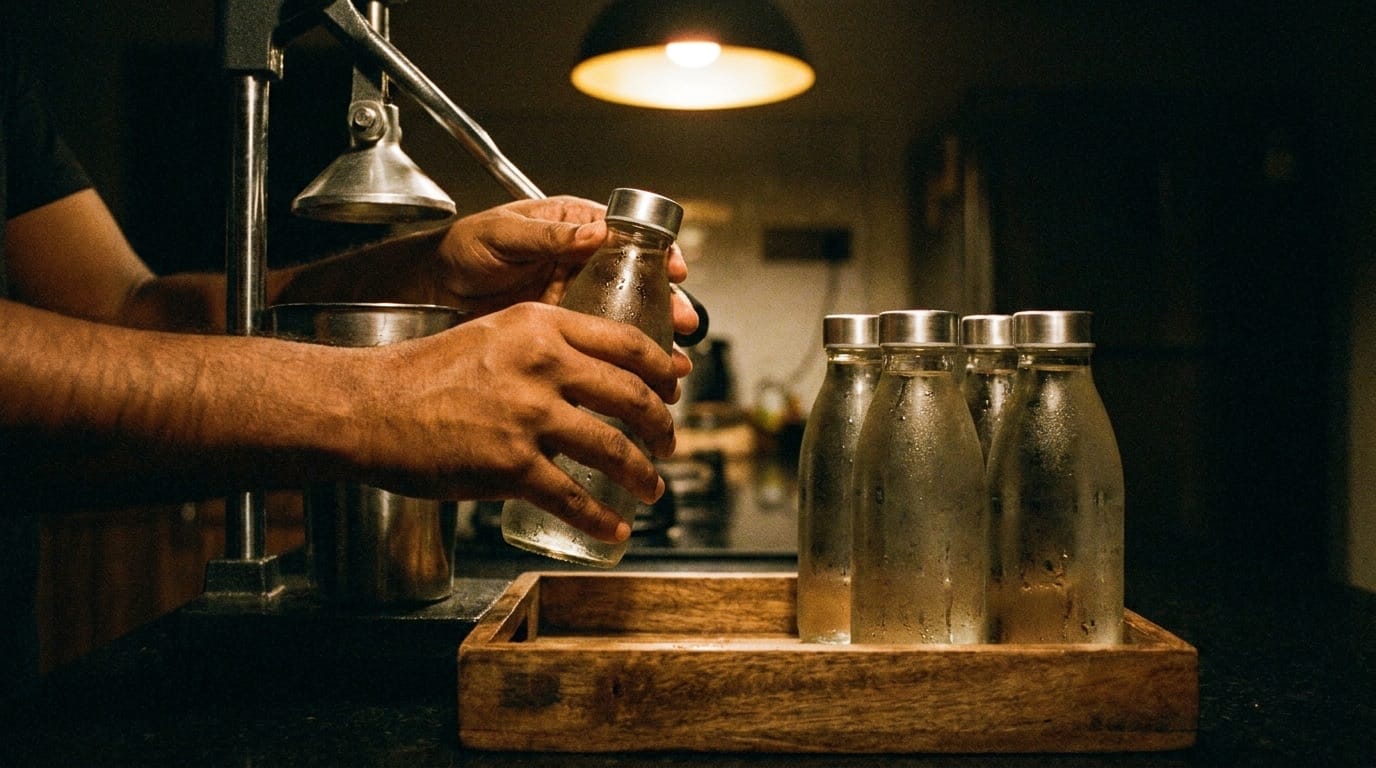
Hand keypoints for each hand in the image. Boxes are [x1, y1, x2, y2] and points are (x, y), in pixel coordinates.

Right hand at [350, 302, 689, 541]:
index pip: (629, 344)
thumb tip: (592, 374)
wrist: (369, 406)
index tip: (673, 389)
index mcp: (541, 325)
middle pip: (632, 396)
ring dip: (642, 473)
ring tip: (652, 486)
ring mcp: (528, 416)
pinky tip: (615, 528)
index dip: (662, 372)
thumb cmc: (424, 372)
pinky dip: (602, 518)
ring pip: (613, 448)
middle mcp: (543, 364)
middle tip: (668, 442)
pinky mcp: (510, 465)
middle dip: (662, 426)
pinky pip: (574, 497)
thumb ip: (544, 345)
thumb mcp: (494, 334)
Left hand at [433, 196, 698, 337]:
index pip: (628, 235)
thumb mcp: (505, 234)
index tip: (676, 270)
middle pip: (637, 280)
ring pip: (625, 315)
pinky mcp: (565, 329)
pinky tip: (640, 378)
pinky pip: (600, 343)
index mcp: (574, 225)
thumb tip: (595, 231)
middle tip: (684, 323)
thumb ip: (549, 235)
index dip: (657, 253)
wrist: (432, 287)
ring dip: (651, 337)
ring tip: (672, 362)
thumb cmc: (465, 246)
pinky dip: (621, 361)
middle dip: (665, 303)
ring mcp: (576, 296)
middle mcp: (583, 259)